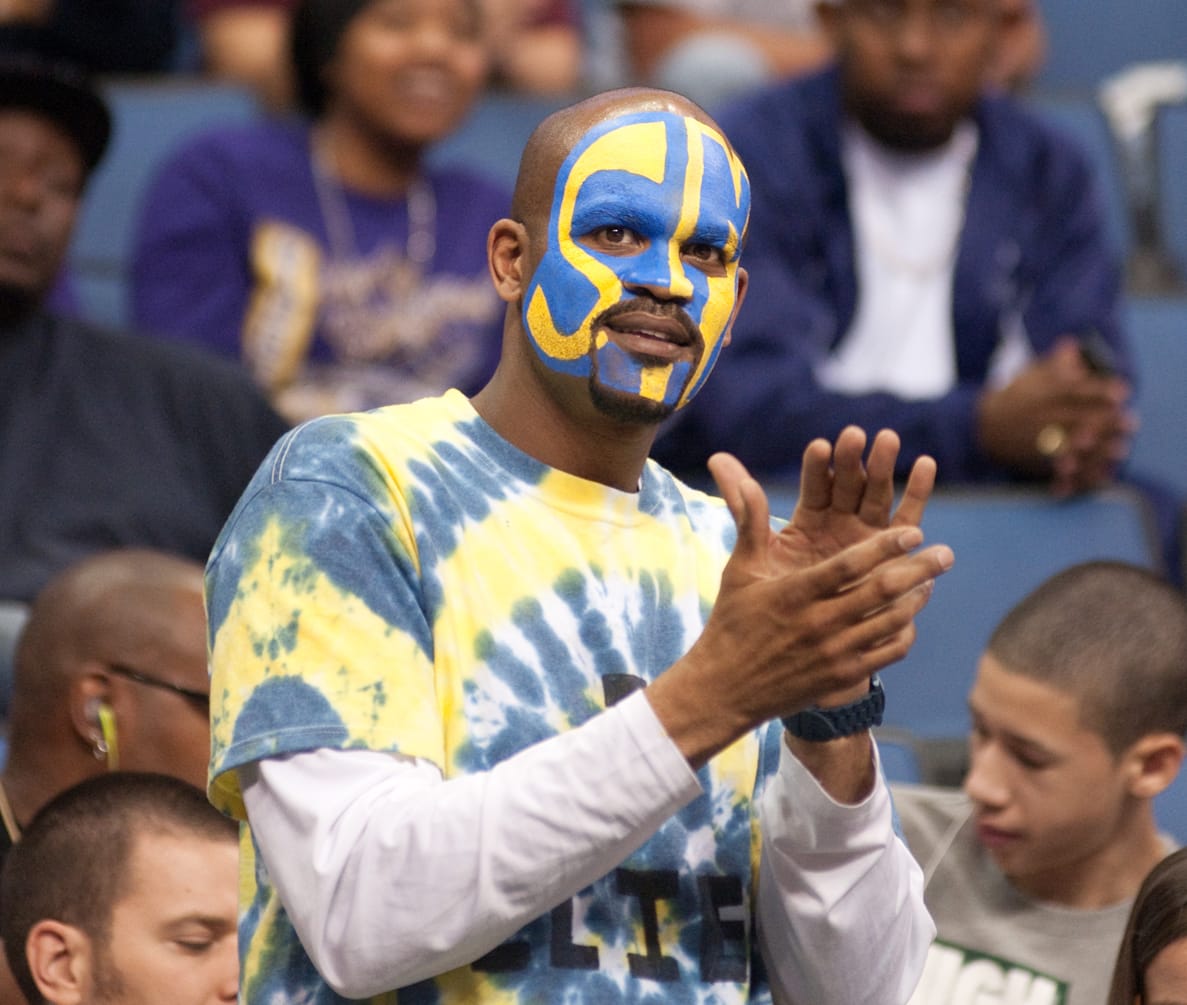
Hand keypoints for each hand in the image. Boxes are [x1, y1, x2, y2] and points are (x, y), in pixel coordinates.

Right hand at [646, 431, 952, 768]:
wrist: (725, 688)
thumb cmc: (732, 622)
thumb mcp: (739, 570)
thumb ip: (749, 522)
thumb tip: (745, 475)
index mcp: (795, 593)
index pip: (849, 565)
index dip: (885, 547)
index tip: (913, 531)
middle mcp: (818, 623)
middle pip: (881, 593)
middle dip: (919, 570)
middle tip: (946, 553)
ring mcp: (834, 653)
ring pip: (890, 623)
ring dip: (917, 599)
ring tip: (932, 581)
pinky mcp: (841, 675)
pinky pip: (887, 653)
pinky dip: (904, 633)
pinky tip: (909, 617)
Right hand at [976, 337, 1134, 494]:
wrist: (979, 428)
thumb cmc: (1013, 398)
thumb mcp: (1028, 377)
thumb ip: (1053, 365)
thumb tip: (1072, 345)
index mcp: (1037, 394)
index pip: (1071, 390)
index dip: (1098, 391)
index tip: (1123, 392)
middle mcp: (1035, 418)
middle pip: (1074, 419)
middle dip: (1104, 422)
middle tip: (1130, 423)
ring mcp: (1033, 441)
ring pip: (1067, 446)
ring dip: (1096, 449)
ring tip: (1120, 449)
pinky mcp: (1032, 461)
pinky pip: (1057, 468)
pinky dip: (1078, 474)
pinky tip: (1099, 474)